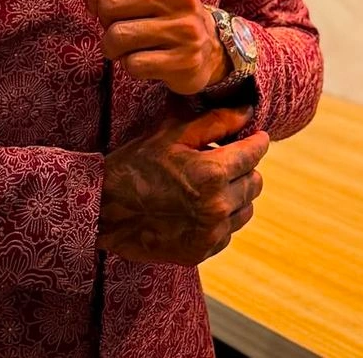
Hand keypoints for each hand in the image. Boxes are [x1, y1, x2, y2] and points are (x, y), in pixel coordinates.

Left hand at [52, 0, 230, 94]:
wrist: (206, 46)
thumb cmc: (156, 9)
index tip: (107, 2)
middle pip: (107, 3)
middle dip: (104, 19)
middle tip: (122, 24)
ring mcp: (184, 27)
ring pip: (116, 36)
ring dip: (113, 46)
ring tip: (131, 43)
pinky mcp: (184, 60)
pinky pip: (132, 65)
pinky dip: (130, 65)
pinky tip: (148, 59)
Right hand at [97, 105, 268, 265]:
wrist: (106, 209)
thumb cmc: (136, 164)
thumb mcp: (171, 134)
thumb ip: (214, 122)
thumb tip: (247, 111)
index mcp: (212, 173)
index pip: (254, 154)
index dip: (256, 142)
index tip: (256, 136)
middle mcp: (217, 206)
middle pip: (255, 182)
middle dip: (245, 167)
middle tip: (224, 158)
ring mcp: (211, 233)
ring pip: (246, 209)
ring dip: (236, 194)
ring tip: (211, 184)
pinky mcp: (202, 251)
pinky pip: (228, 231)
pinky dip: (221, 217)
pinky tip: (198, 206)